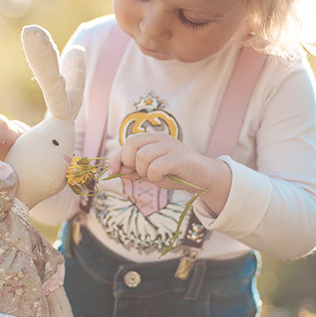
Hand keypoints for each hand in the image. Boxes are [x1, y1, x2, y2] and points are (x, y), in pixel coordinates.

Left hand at [108, 132, 231, 214]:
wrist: (202, 177)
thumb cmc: (175, 173)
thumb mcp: (150, 172)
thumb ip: (133, 170)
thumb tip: (114, 171)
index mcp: (152, 139)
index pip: (127, 143)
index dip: (116, 158)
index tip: (113, 172)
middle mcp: (160, 138)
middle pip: (131, 144)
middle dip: (129, 163)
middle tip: (140, 174)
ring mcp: (170, 146)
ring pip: (142, 156)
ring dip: (144, 172)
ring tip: (155, 176)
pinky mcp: (179, 157)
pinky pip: (156, 167)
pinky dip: (155, 176)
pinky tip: (162, 178)